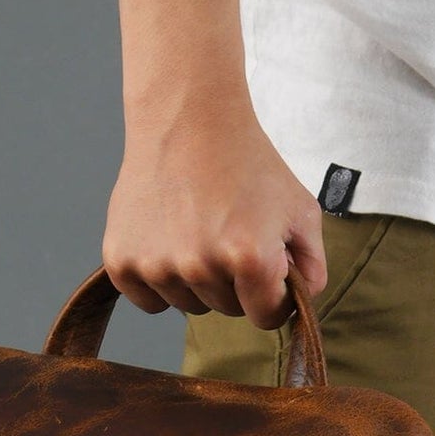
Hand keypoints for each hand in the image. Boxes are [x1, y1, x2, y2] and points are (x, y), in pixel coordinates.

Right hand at [103, 101, 325, 328]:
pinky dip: (159, 280)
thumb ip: (313, 266)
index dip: (272, 295)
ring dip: (196, 280)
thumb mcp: (300, 208)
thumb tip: (300, 304)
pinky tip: (168, 238)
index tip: (265, 267)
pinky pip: (148, 301)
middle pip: (226, 310)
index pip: (266, 317)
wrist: (188, 117)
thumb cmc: (247, 161)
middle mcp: (201, 266)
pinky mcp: (121, 260)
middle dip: (234, 282)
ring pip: (187, 305)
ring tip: (196, 228)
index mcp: (250, 258)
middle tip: (227, 231)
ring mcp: (157, 265)